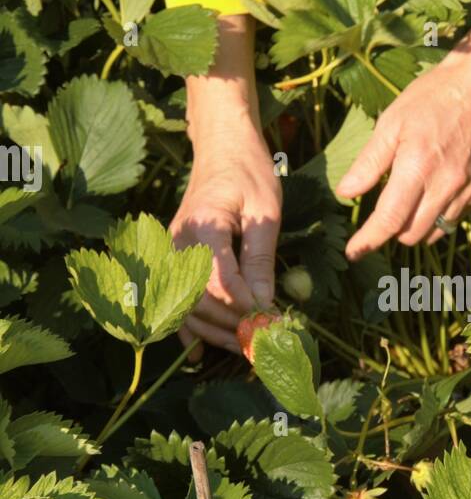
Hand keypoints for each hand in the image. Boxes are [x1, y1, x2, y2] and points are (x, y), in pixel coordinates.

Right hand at [170, 16, 280, 354]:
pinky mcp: (176, 257)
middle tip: (263, 342)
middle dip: (231, 325)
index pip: (219, 280)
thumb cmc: (248, 171)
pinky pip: (176, 299)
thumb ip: (261, 259)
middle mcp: (179, 241)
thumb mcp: (266, 211)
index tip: (269, 321)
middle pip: (198, 299)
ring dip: (214, 332)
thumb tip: (264, 305)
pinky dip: (188, 328)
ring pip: (185, 305)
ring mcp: (173, 251)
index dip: (243, 306)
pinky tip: (203, 352)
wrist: (221, 146)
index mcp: (204, 225)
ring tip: (246, 347)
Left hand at [337, 15, 470, 258]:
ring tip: (413, 198)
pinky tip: (439, 188)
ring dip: (418, 224)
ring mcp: (470, 190)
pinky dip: (442, 212)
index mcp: (418, 166)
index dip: (369, 241)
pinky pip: (458, 217)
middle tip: (385, 212)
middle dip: (393, 231)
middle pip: (412, 234)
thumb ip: (369, 162)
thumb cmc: (433, 96)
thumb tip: (345, 193)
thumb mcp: (392, 122)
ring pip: (436, 231)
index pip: (390, 220)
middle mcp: (447, 185)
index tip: (354, 252)